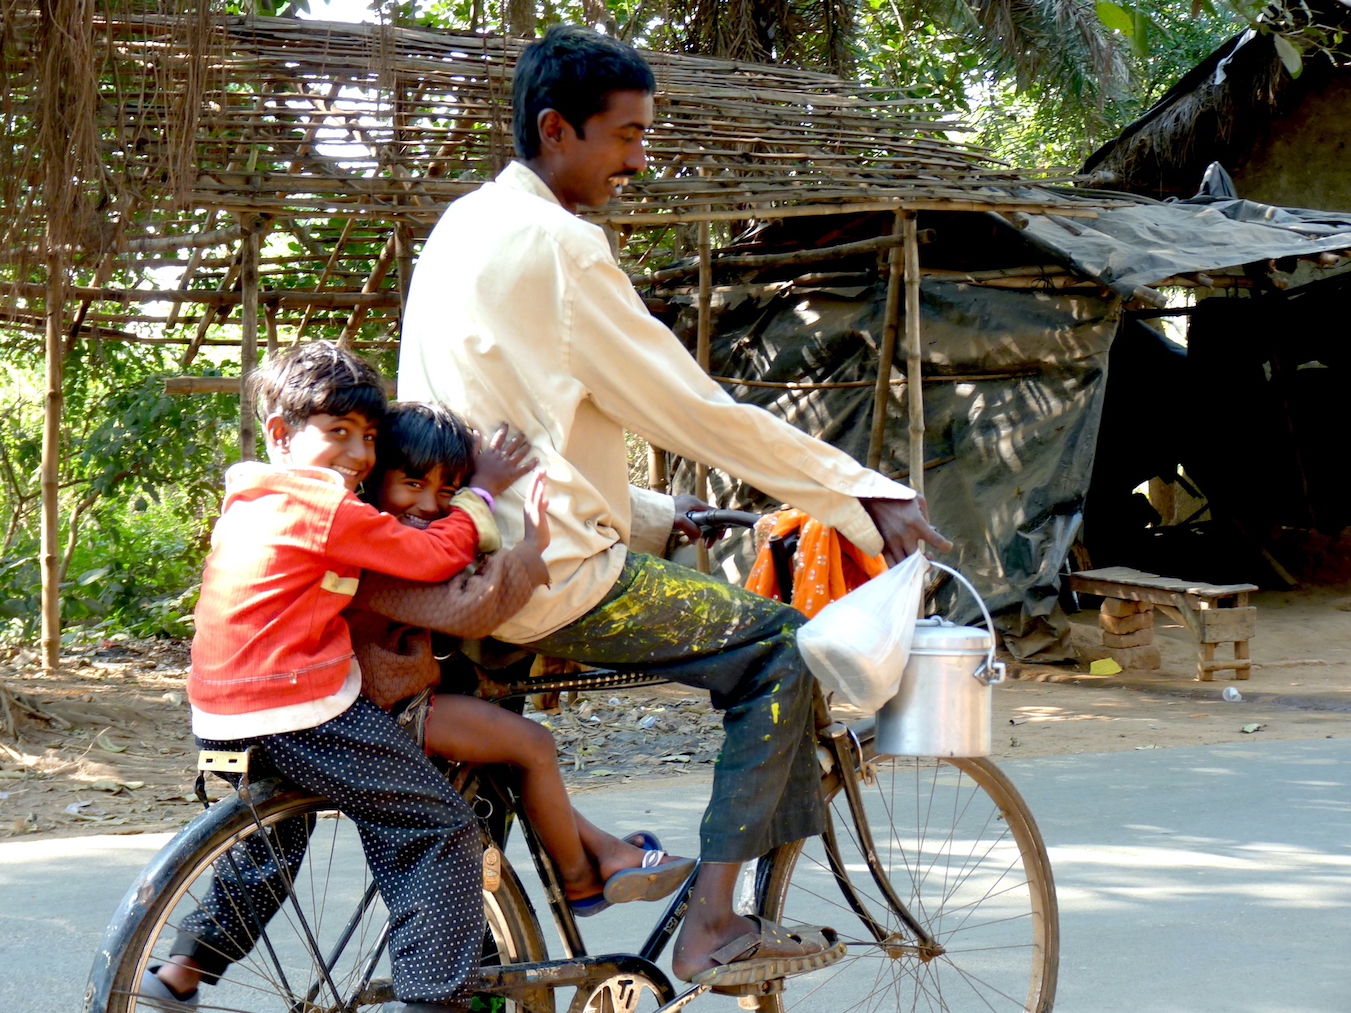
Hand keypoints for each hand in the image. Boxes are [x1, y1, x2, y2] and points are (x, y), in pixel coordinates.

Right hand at [468, 423, 536, 496]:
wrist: (481, 486)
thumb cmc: (475, 472)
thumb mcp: (473, 455)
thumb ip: (475, 443)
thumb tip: (476, 431)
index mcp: (493, 451)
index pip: (500, 436)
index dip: (504, 429)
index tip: (506, 424)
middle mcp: (502, 455)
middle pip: (513, 443)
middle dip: (519, 437)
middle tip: (523, 434)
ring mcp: (509, 464)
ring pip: (520, 453)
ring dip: (526, 447)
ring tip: (529, 444)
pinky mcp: (513, 474)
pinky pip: (525, 467)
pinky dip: (532, 463)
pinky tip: (537, 460)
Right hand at [514, 472, 550, 586]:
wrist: (532, 546)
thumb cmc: (536, 534)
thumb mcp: (540, 518)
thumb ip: (542, 508)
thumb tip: (546, 501)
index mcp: (529, 508)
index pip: (532, 492)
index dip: (535, 482)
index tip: (540, 474)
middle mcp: (528, 507)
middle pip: (532, 489)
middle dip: (536, 479)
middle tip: (541, 469)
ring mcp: (531, 511)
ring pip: (534, 493)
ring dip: (537, 482)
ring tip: (541, 473)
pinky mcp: (536, 515)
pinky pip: (537, 501)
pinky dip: (539, 492)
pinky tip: (542, 484)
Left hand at [670, 493, 721, 546]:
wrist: (649, 510)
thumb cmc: (665, 513)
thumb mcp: (680, 521)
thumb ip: (692, 529)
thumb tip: (698, 539)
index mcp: (696, 503)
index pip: (715, 513)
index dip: (719, 525)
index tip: (719, 537)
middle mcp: (693, 504)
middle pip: (709, 519)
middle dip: (710, 533)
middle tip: (707, 546)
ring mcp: (687, 509)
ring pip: (702, 522)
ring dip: (703, 534)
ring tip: (700, 545)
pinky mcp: (682, 514)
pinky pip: (694, 523)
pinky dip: (695, 532)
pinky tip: (692, 539)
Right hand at [861, 495, 951, 565]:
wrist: (870, 499)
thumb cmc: (896, 498)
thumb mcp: (917, 499)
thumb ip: (926, 516)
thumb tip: (931, 530)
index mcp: (916, 522)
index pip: (936, 541)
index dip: (945, 547)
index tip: (947, 547)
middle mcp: (905, 535)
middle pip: (919, 560)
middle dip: (927, 563)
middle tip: (929, 559)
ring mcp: (892, 543)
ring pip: (905, 565)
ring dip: (914, 568)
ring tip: (917, 564)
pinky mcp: (882, 547)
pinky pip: (892, 565)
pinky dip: (900, 569)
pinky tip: (904, 566)